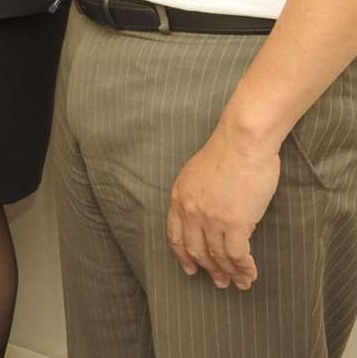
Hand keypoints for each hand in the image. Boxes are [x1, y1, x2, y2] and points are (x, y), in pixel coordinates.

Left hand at [166, 129, 280, 289]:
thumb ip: (198, 196)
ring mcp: (211, 218)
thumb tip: (210, 214)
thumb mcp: (198, 175)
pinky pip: (237, 255)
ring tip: (238, 283)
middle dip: (208, 269)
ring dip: (229, 273)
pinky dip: (244, 268)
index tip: (190, 268)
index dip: (183, 256)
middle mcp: (191, 211)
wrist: (242, 142)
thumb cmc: (227, 153)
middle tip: (219, 282)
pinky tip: (250, 274)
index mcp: (179, 198)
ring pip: (218, 256)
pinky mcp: (234, 223)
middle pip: (196, 250)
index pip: (175, 236)